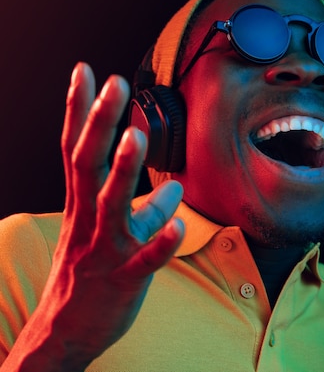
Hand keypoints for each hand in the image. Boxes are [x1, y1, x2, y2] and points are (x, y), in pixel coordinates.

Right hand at [2, 63, 183, 370]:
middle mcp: (87, 220)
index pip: (76, 148)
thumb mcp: (111, 234)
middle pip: (88, 164)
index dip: (79, 110)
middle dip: (100, 122)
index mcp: (82, 205)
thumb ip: (144, 207)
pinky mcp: (124, 279)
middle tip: (114, 83)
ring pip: (111, 206)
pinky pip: (144, 260)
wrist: (65, 333)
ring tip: (136, 135)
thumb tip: (175, 187)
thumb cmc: (91, 273)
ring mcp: (104, 249)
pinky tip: (177, 226)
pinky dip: (160, 242)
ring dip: (124, 170)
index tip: (85, 70)